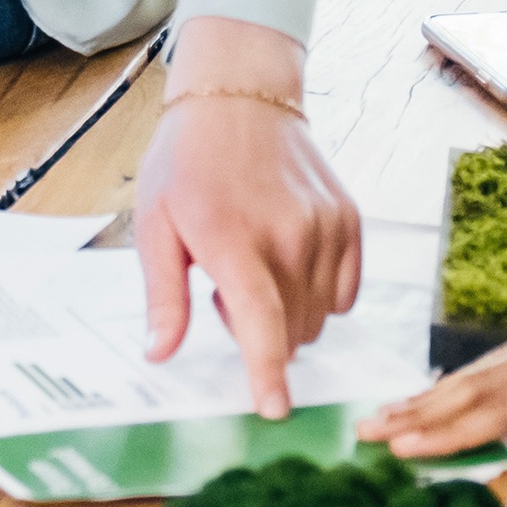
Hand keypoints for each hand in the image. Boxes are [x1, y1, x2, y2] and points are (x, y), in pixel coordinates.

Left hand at [136, 22, 365, 416]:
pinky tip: (288, 261)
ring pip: (318, 318)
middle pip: (290, 330)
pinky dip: (319, 295)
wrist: (241, 97)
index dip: (267, 372)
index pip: (261, 321)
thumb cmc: (188, 162)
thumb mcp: (156, 225)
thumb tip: (160, 354)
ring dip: (287, 314)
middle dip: (258, 332)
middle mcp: (290, 235)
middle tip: (224, 287)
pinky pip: (346, 294)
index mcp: (234, 239)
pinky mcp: (350, 221)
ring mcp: (327, 227)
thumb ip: (164, 296)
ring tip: (255, 265)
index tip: (274, 410)